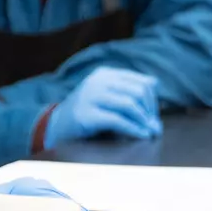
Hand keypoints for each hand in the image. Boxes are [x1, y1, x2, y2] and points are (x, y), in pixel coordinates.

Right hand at [46, 67, 160, 145]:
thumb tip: (155, 82)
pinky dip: (134, 129)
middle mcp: (98, 81)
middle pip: (139, 92)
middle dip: (150, 112)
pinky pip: (118, 120)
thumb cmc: (87, 112)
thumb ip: (126, 88)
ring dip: (145, 121)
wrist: (56, 126)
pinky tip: (142, 136)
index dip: (153, 101)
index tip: (153, 117)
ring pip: (129, 104)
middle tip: (154, 128)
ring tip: (151, 133)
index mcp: (105, 74)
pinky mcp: (86, 114)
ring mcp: (90, 96)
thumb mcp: (106, 95)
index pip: (142, 82)